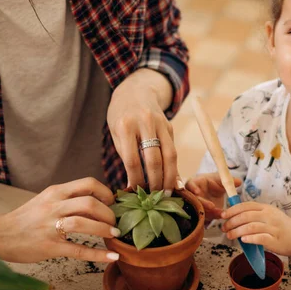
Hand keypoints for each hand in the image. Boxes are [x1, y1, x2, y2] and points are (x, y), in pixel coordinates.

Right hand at [0, 178, 120, 262]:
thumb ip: (68, 200)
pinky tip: (111, 257)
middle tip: (115, 222)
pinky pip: (78, 249)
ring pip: (84, 223)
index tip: (112, 202)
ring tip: (114, 235)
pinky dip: (98, 254)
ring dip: (104, 229)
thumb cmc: (25, 218)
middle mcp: (54, 206)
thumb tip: (97, 203)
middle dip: (108, 213)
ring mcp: (51, 226)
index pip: (88, 183)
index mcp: (55, 192)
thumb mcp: (46, 200)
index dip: (106, 192)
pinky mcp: (50, 246)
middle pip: (90, 202)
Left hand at [107, 68, 177, 191]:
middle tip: (155, 198)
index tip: (136, 193)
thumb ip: (127, 156)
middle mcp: (145, 122)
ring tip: (167, 192)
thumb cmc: (121, 117)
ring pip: (170, 155)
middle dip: (155, 182)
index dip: (136, 180)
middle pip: (154, 159)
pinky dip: (173, 166)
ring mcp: (161, 123)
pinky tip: (172, 179)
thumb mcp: (117, 133)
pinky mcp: (170, 125)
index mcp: (125, 126)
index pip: (133, 160)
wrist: (134, 90)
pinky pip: (173, 149)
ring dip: (170, 177)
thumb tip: (135, 185)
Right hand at [185, 173, 241, 220]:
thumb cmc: (214, 183)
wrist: (212, 193)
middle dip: (202, 203)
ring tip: (219, 213)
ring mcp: (194, 204)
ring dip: (208, 211)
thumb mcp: (220, 181)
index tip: (198, 191)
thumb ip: (228, 182)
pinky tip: (219, 215)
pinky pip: (202, 216)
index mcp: (195, 183)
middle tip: (212, 206)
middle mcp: (192, 194)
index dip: (192, 188)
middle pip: (193, 199)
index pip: (190, 185)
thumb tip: (239, 181)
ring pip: (198, 209)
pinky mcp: (198, 212)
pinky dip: (211, 216)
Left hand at [221, 202, 290, 257]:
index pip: (246, 206)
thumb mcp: (268, 214)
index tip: (223, 215)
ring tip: (229, 235)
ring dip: (237, 231)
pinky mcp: (274, 240)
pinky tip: (243, 240)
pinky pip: (260, 238)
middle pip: (246, 216)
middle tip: (224, 227)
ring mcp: (272, 228)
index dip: (232, 210)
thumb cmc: (279, 226)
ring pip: (250, 227)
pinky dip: (249, 238)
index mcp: (265, 208)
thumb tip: (233, 216)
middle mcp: (269, 216)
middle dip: (232, 222)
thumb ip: (254, 213)